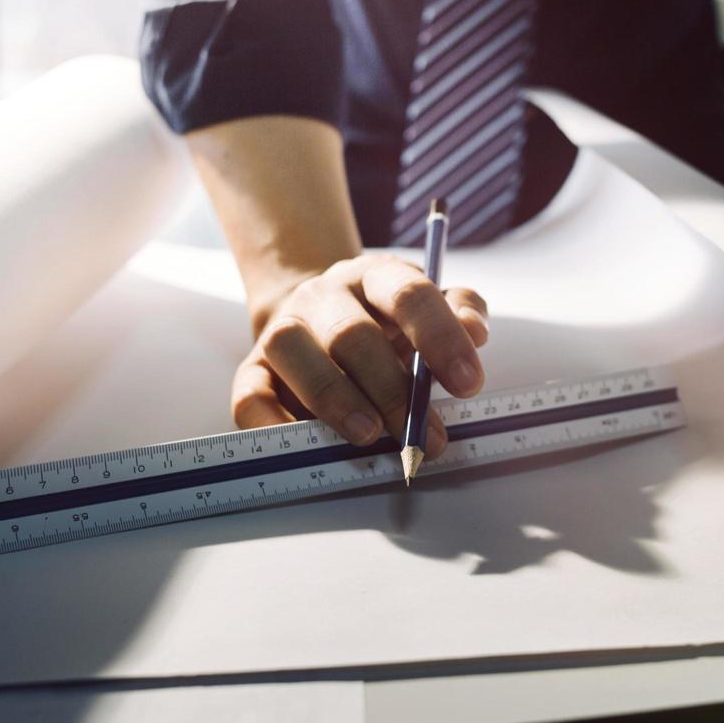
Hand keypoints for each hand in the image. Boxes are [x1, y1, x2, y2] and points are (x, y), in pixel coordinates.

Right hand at [231, 254, 488, 457]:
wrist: (319, 316)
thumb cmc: (389, 322)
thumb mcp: (432, 307)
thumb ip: (461, 311)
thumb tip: (475, 331)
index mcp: (375, 277)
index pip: (408, 294)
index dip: (440, 338)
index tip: (469, 384)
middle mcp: (324, 296)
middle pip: (351, 333)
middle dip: (392, 389)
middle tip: (423, 434)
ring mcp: (283, 329)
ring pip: (293, 351)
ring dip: (333, 397)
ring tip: (369, 435)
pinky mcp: (253, 370)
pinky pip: (249, 395)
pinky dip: (271, 423)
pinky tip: (308, 445)